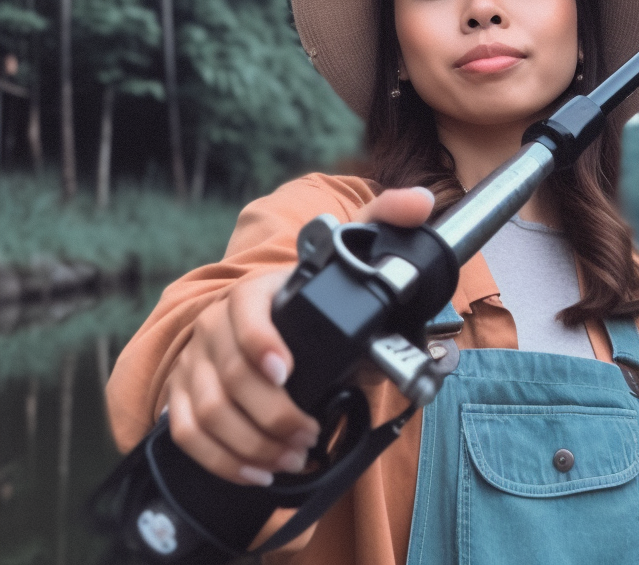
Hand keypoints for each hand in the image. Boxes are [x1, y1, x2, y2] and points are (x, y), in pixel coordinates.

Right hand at [163, 186, 435, 484]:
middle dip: (271, 414)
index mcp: (254, 291)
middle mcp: (216, 324)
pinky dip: (222, 458)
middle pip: (229, 376)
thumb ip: (383, 219)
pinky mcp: (185, 392)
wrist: (268, 306)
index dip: (260, 344)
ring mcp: (196, 360)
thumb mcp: (346, 248)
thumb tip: (419, 202)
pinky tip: (257, 469)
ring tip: (292, 455)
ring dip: (250, 442)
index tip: (287, 372)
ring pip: (208, 411)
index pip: (245, 314)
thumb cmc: (311, 285)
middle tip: (307, 434)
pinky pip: (189, 433)